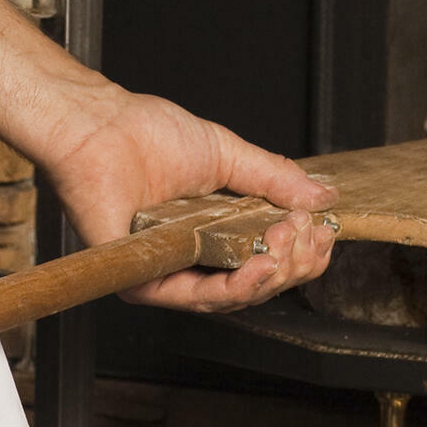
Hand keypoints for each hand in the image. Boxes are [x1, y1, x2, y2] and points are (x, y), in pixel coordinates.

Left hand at [0, 0, 337, 312]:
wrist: (102, 128)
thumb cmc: (147, 135)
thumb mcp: (230, 155)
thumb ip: (276, 181)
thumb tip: (325, 197)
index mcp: (217, 232)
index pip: (272, 259)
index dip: (304, 251)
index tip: (320, 227)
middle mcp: (196, 259)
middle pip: (262, 284)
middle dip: (295, 263)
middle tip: (305, 232)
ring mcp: (170, 274)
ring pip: (236, 298)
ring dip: (273, 275)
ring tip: (286, 244)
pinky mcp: (144, 283)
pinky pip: (197, 299)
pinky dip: (237, 287)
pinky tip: (261, 266)